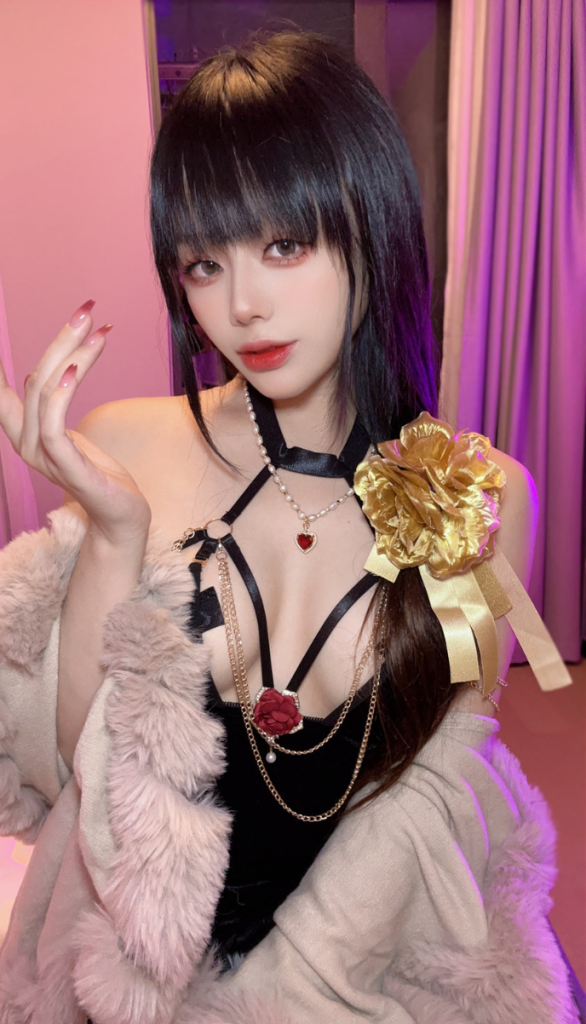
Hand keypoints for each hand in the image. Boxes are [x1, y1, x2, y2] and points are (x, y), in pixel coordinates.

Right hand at [0, 300, 151, 544]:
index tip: (1, 323)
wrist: (121, 516)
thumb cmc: (99, 472)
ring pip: (45, 393)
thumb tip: (51, 366)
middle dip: (59, 340)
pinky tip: (74, 369)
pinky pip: (52, 426)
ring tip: (96, 330)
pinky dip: (62, 394)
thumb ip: (53, 402)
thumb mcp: (70, 432)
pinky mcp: (66, 468)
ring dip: (72, 355)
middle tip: (86, 310)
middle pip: (32, 380)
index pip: (1, 390)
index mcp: (23, 432)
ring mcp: (43, 458)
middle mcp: (25, 443)